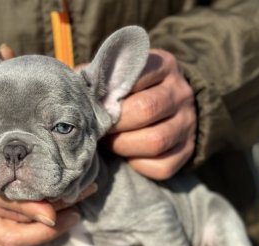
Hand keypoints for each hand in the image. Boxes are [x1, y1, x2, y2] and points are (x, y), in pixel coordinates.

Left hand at [107, 49, 195, 179]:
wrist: (172, 108)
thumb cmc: (136, 91)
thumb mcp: (124, 75)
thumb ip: (101, 78)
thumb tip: (70, 86)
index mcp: (164, 66)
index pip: (135, 77)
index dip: (108, 95)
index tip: (95, 105)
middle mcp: (181, 93)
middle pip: (145, 110)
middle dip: (114, 124)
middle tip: (100, 128)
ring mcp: (187, 124)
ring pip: (156, 141)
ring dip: (124, 146)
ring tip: (111, 143)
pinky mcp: (188, 150)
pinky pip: (163, 166)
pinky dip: (139, 165)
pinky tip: (129, 156)